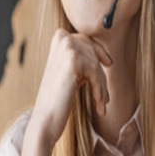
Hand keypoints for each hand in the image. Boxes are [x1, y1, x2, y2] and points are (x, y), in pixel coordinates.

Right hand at [29, 29, 112, 149]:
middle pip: (94, 54)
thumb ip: (82, 60)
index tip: (109, 63)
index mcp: (60, 38)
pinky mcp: (74, 60)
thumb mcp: (70, 72)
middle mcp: (63, 38)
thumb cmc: (58, 97)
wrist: (46, 117)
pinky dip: (99, 92)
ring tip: (102, 104)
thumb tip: (105, 56)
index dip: (100, 52)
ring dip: (101, 87)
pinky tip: (100, 107)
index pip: (87, 40)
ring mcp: (68, 48)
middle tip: (106, 95)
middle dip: (100, 75)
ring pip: (96, 66)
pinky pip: (96, 75)